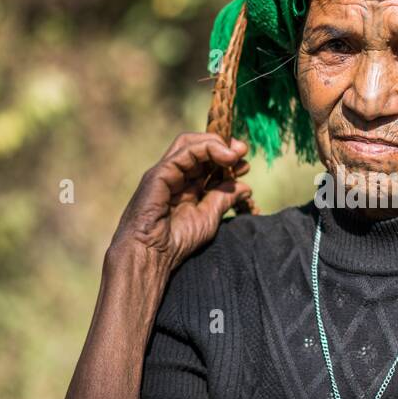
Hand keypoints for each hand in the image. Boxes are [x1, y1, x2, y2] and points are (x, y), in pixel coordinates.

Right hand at [107, 132, 251, 271]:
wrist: (151, 255)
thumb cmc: (175, 242)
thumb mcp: (209, 217)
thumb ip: (224, 199)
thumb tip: (246, 187)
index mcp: (185, 187)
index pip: (205, 162)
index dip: (225, 158)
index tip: (244, 164)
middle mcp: (174, 176)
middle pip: (198, 148)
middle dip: (222, 145)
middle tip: (242, 152)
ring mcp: (165, 173)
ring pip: (189, 144)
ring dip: (216, 143)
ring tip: (235, 154)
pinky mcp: (159, 173)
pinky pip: (184, 152)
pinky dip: (207, 149)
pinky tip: (226, 157)